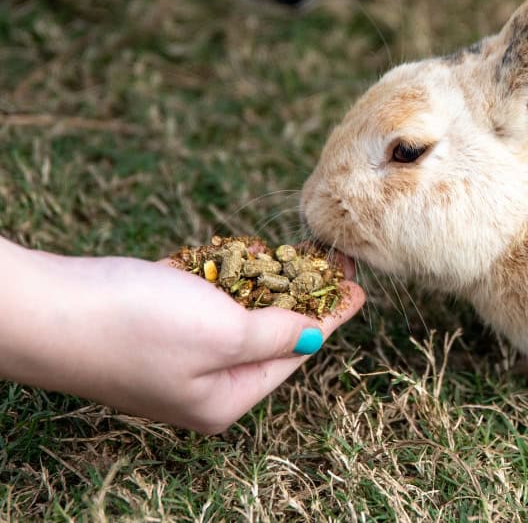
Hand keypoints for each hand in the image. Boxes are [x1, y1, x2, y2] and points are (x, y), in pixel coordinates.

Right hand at [0, 239, 364, 433]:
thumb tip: (313, 335)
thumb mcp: (224, 330)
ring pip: (234, 313)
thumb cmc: (135, 324)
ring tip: (300, 253)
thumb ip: (276, 334)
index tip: (360, 284)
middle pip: (269, 334)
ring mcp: (171, 356)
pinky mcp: (145, 325)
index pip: (296, 354)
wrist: (42, 309)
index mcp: (225, 399)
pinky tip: (243, 256)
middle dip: (302, 294)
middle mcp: (201, 386)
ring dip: (264, 282)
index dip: (331, 315)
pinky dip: (221, 277)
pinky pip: (199, 300)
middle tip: (334, 259)